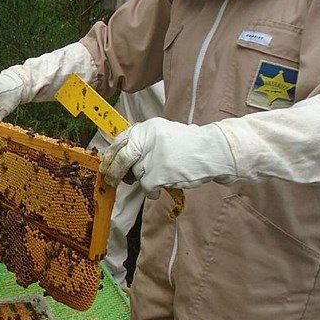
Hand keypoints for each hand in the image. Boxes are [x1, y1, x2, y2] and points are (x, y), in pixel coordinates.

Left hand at [99, 118, 237, 198]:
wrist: (213, 151)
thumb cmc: (191, 146)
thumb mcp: (164, 135)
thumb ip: (144, 143)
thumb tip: (121, 160)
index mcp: (146, 128)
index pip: (120, 141)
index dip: (111, 156)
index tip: (106, 165)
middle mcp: (146, 139)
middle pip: (121, 159)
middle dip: (113, 172)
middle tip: (110, 180)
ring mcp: (151, 157)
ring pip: (136, 174)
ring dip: (144, 180)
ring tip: (159, 177)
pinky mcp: (157, 174)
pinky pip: (147, 187)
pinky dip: (152, 191)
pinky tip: (162, 187)